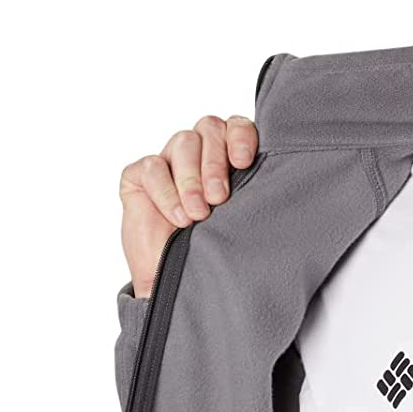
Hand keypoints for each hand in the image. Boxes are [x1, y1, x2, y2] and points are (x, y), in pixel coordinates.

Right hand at [119, 115, 258, 298]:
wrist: (171, 285)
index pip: (237, 126)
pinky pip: (153, 167)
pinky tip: (177, 217)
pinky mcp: (140, 174)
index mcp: (228, 159)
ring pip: (184, 142)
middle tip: (219, 199)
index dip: (240, 136)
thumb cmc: (208, 254)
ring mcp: (169, 161)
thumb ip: (250, 198)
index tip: (243, 162)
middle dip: (215, 164)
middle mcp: (200, 153)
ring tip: (197, 215)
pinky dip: (166, 192)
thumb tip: (272, 187)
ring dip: (191, 180)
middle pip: (210, 129)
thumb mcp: (237, 225)